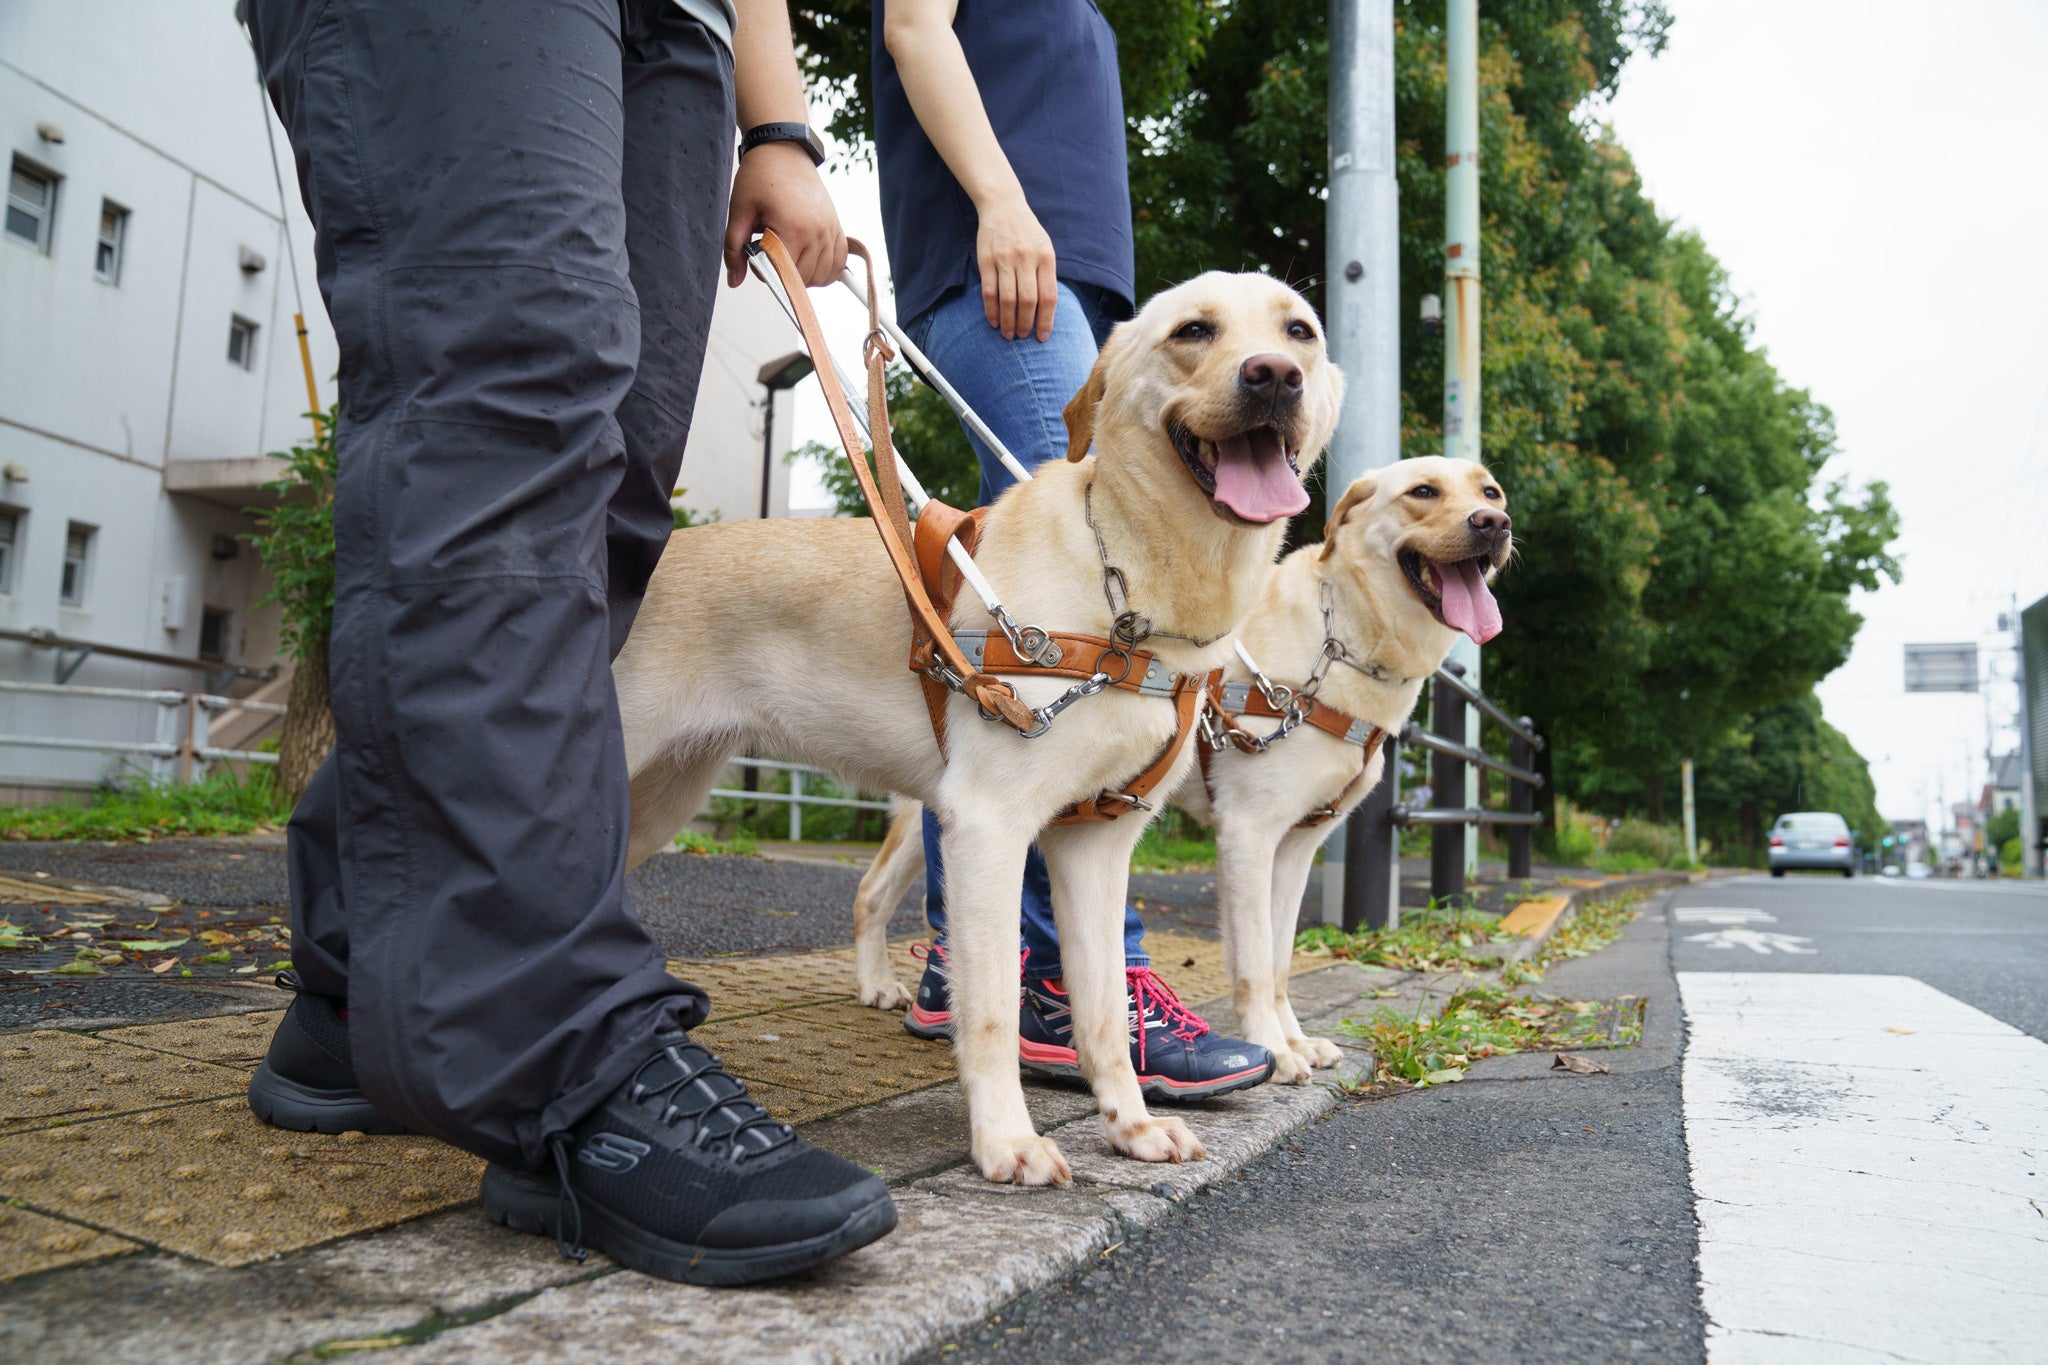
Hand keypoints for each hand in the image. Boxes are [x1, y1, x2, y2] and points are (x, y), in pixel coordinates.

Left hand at [724, 142, 847, 287]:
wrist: (783, 150)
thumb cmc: (760, 177)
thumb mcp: (739, 211)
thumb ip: (734, 249)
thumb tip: (734, 281)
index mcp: (793, 229)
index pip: (784, 274)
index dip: (766, 272)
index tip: (756, 256)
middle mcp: (817, 232)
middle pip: (803, 279)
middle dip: (783, 274)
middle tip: (768, 252)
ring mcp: (830, 231)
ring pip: (821, 277)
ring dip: (803, 276)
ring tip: (787, 255)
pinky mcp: (837, 228)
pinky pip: (838, 265)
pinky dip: (825, 271)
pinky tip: (809, 263)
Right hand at [975, 194, 1056, 341]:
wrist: (1003, 206)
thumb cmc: (1028, 232)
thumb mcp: (1045, 247)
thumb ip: (1047, 274)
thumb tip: (1046, 309)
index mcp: (1046, 257)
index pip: (1049, 296)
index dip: (1046, 320)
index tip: (1043, 336)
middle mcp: (1027, 259)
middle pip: (1028, 301)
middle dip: (1026, 324)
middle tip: (1023, 337)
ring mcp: (1005, 260)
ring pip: (1008, 299)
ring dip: (1009, 321)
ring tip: (1009, 334)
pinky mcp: (986, 260)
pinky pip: (989, 291)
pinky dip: (991, 310)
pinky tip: (994, 321)